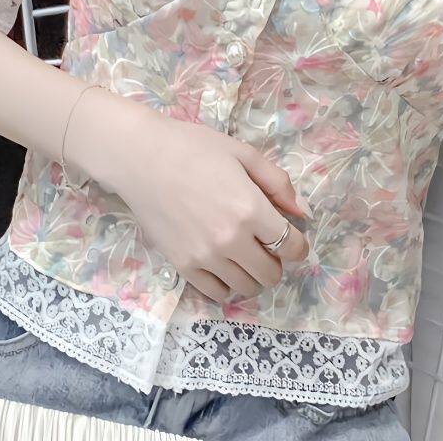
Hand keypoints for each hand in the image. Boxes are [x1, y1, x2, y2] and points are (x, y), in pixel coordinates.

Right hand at [67, 88, 310, 302]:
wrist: (141, 158)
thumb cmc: (194, 148)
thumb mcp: (243, 154)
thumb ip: (277, 183)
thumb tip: (300, 212)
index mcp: (250, 209)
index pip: (291, 246)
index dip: (299, 246)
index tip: (294, 240)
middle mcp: (231, 240)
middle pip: (271, 274)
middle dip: (276, 261)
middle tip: (266, 245)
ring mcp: (205, 257)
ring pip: (246, 288)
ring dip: (252, 274)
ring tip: (244, 255)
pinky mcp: (182, 266)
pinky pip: (216, 293)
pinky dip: (227, 284)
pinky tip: (223, 266)